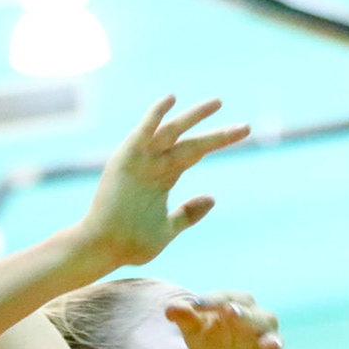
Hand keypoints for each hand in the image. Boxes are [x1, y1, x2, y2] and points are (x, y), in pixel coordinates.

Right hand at [80, 96, 248, 271]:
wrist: (102, 249)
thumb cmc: (130, 243)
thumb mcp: (167, 229)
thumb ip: (188, 214)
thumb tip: (213, 198)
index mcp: (163, 179)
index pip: (196, 153)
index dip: (218, 141)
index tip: (243, 132)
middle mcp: (154, 165)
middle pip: (191, 143)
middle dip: (217, 134)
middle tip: (246, 127)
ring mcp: (140, 161)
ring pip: (172, 133)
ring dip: (193, 118)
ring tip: (218, 104)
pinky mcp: (125, 159)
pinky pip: (142, 132)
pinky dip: (154, 115)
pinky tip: (170, 99)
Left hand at [167, 293, 289, 348]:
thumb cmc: (210, 341)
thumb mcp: (194, 330)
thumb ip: (185, 318)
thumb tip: (170, 309)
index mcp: (238, 306)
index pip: (226, 299)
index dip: (211, 301)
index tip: (193, 305)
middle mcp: (258, 322)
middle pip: (256, 316)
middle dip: (244, 315)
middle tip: (230, 312)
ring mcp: (268, 345)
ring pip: (274, 342)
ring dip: (272, 343)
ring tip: (268, 345)